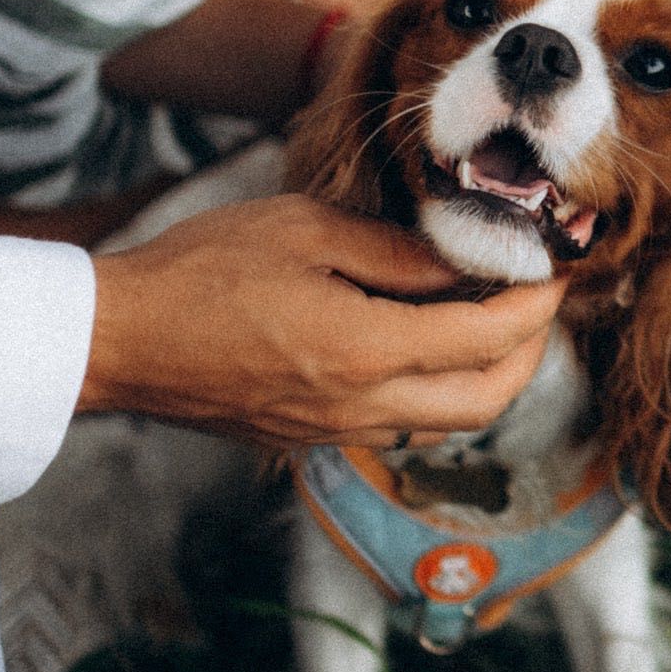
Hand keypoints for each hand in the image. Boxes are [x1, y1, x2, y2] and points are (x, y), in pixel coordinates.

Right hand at [78, 194, 562, 449]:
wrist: (116, 341)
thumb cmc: (199, 270)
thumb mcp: (306, 232)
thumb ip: (398, 254)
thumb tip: (471, 262)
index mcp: (364, 352)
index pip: (487, 342)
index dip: (534, 307)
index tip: (554, 273)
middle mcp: (359, 408)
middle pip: (486, 402)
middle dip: (529, 355)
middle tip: (538, 305)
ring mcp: (333, 432)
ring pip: (447, 423)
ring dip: (487, 380)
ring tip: (493, 323)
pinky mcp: (309, 438)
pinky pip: (400, 427)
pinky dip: (437, 393)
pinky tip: (428, 347)